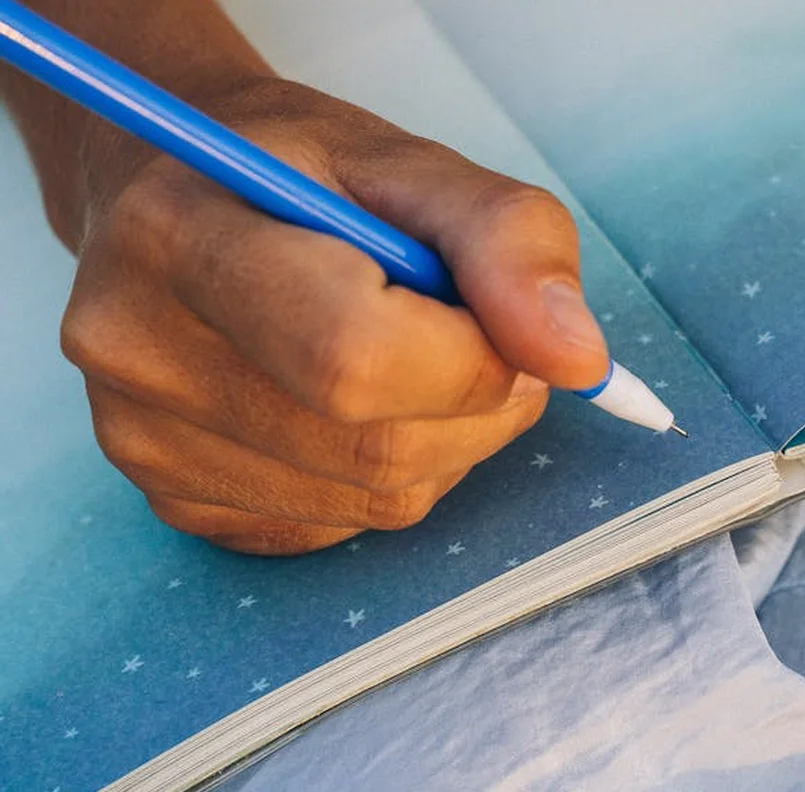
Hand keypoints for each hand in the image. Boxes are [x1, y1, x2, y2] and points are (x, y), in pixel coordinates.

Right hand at [59, 78, 609, 554]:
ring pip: (378, 498)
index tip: (502, 320)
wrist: (180, 203)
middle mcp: (135, 351)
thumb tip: (581, 361)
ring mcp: (144, 442)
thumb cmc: (301, 176)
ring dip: (446, 441)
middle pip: (378, 445)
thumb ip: (509, 241)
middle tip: (476, 338)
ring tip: (414, 359)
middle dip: (476, 403)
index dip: (474, 357)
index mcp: (178, 235)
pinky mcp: (176, 502)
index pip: (357, 356)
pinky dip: (391, 474)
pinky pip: (345, 523)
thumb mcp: (413, 165)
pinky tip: (356, 405)